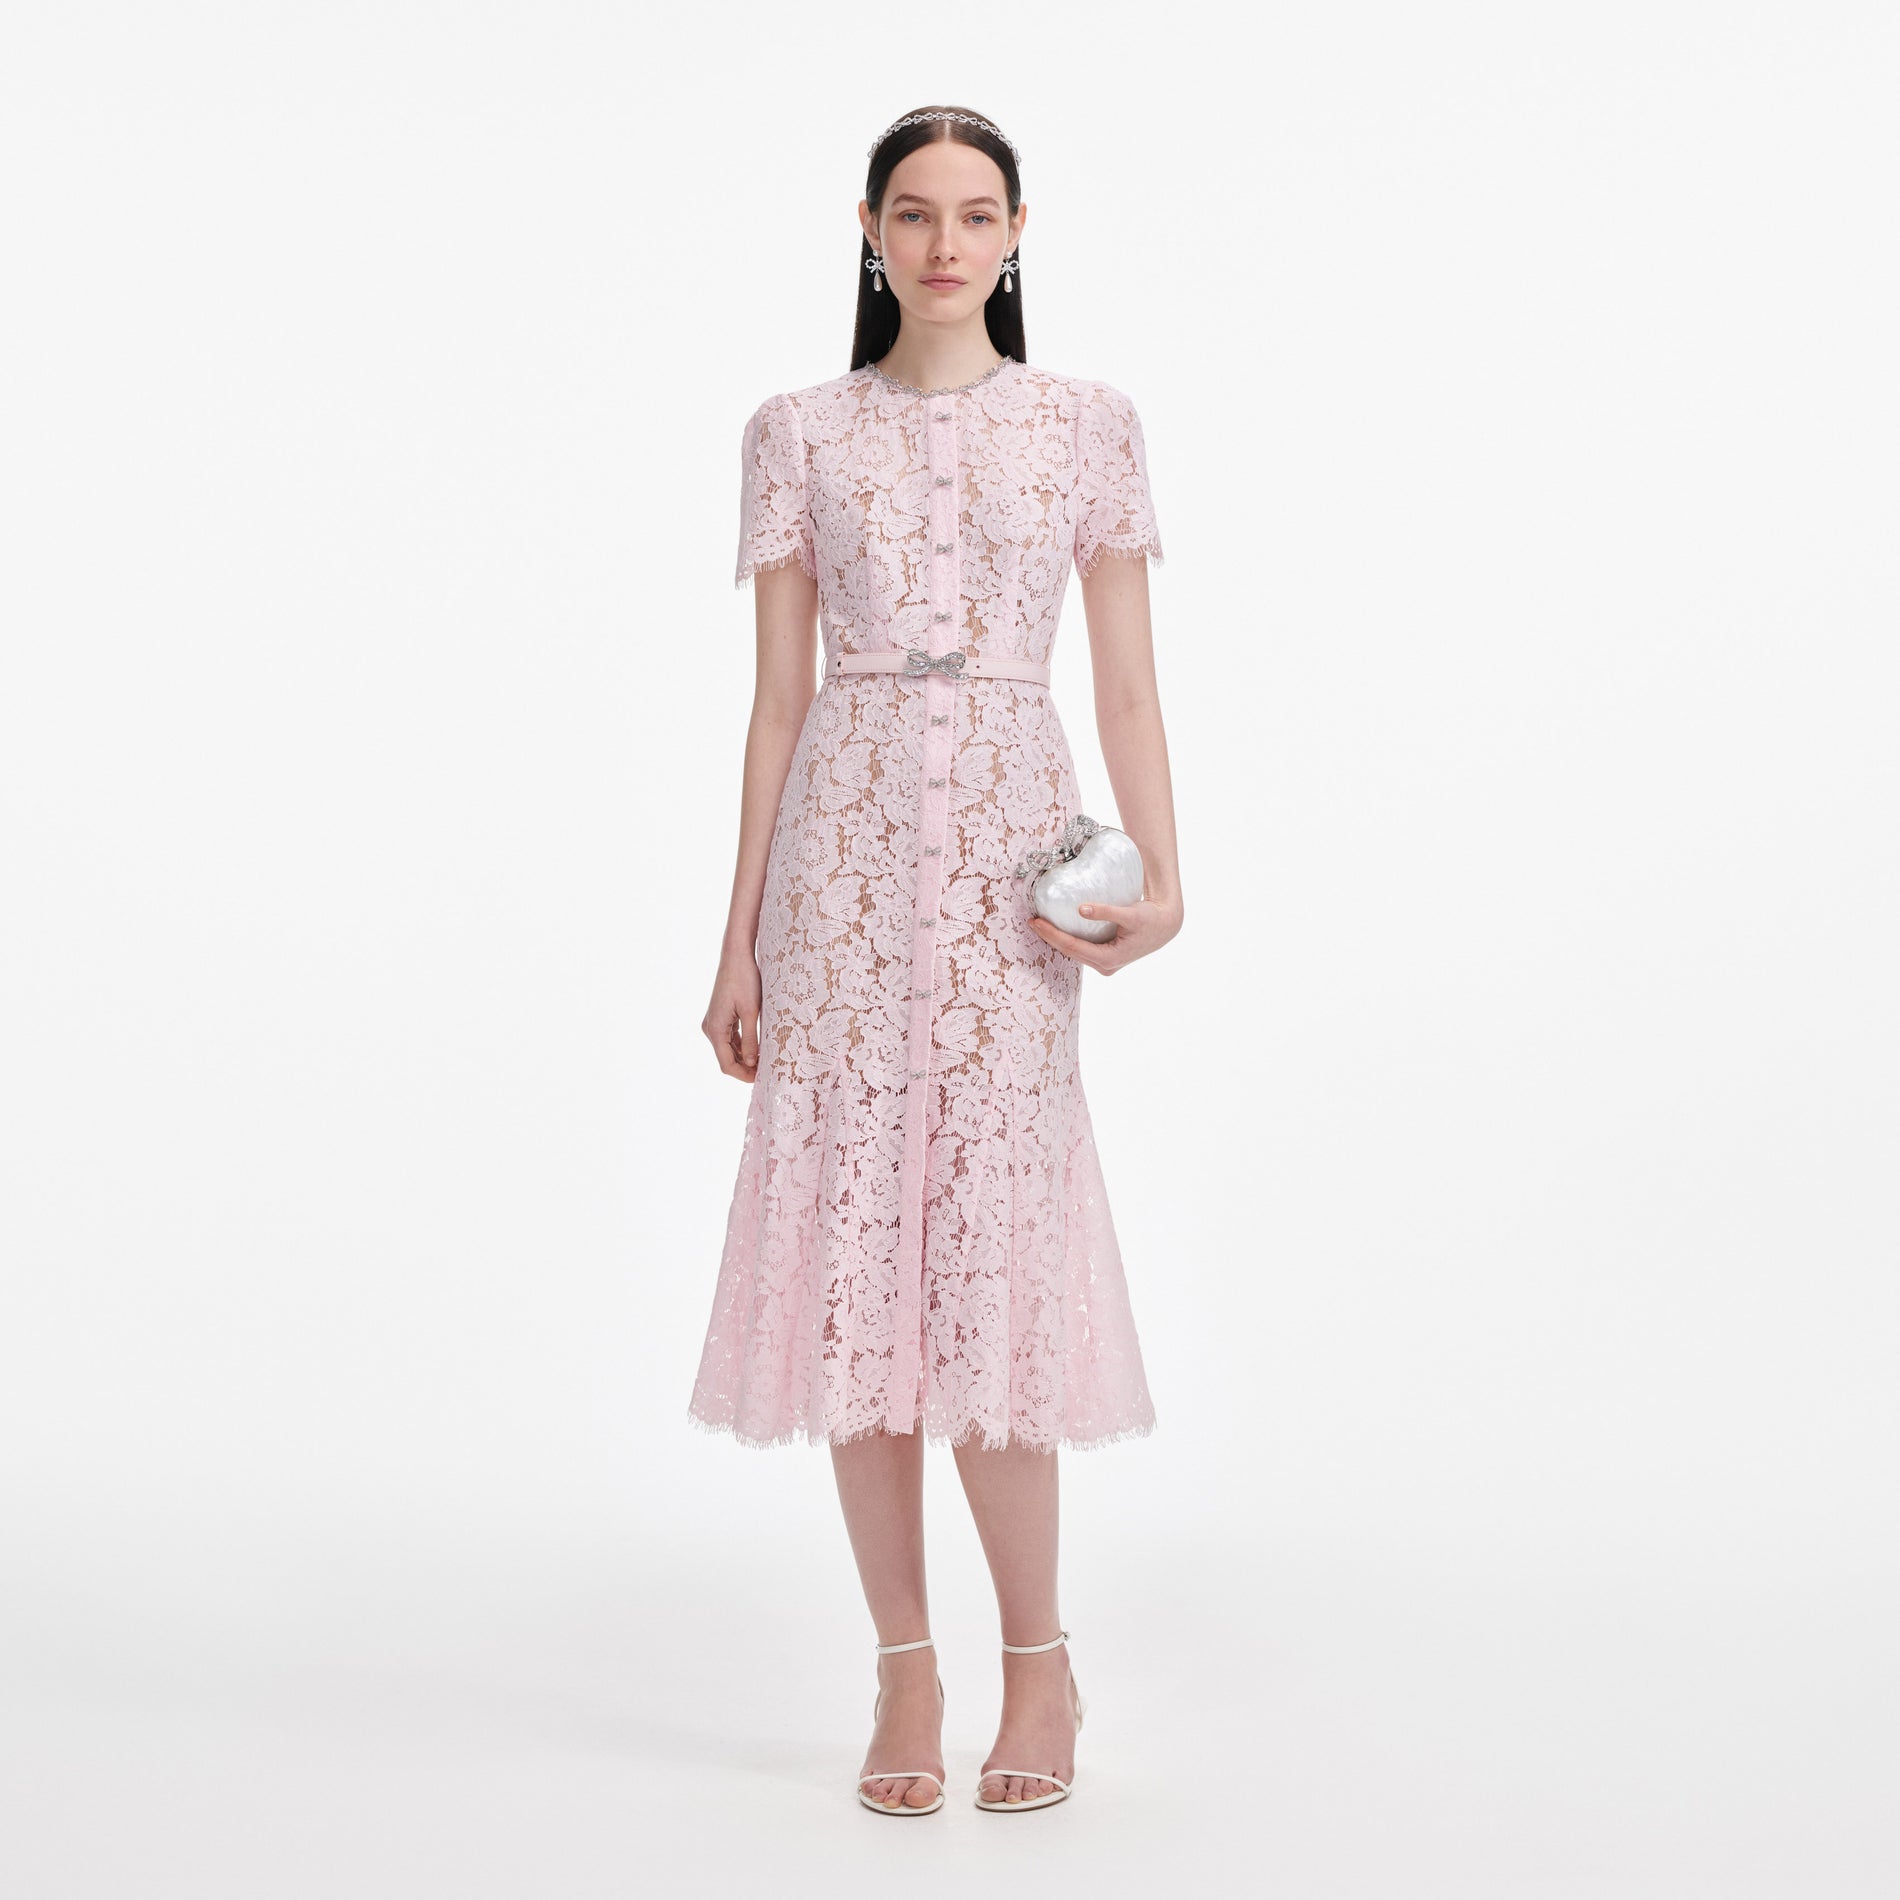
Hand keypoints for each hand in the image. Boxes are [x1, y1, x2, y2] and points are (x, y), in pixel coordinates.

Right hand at [703, 953, 761, 1079]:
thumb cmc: (745, 980)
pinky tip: (758, 1049)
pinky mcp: (720, 1017)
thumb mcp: (751, 1011)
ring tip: (766, 1062)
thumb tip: (750, 1064)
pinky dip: (742, 1046)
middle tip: (767, 1072)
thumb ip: (750, 1040)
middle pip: (726, 1059)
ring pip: (728, 1050)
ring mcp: (713, 1022)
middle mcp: (710, 1028)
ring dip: (744, 1058)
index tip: (762, 1079)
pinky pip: (730, 1038)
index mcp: (715, 1028)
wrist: (736, 956)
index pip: (726, 1064)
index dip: (743, 1075)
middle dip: (745, 1068)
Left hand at [1028, 890, 1182, 973]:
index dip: (1052, 934)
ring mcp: (1104, 964)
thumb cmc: (1150, 919)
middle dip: (1049, 937)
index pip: (1072, 947)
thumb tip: (1082, 908)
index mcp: (1109, 959)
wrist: (1165, 927)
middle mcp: (1105, 966)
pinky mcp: (1105, 958)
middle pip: (1069, 952)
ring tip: (1040, 924)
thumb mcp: (1130, 914)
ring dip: (1056, 939)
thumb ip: (1106, 911)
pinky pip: (1081, 949)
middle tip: (1032, 921)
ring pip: (1073, 953)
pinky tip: (1057, 928)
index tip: (1036, 922)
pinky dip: (1068, 939)